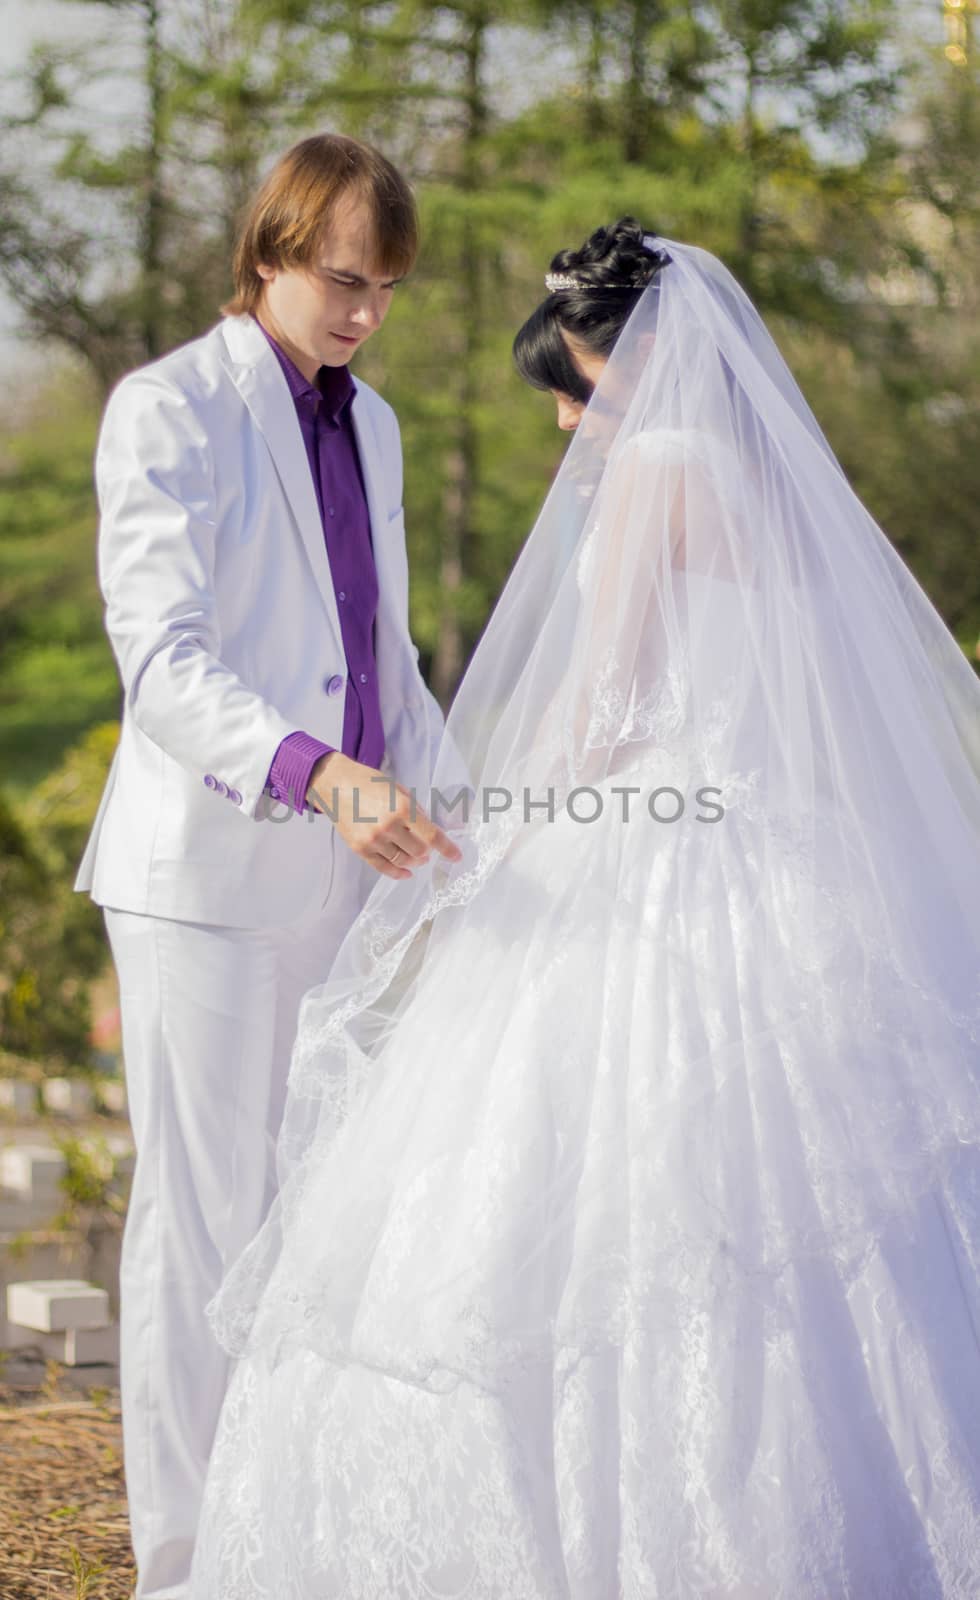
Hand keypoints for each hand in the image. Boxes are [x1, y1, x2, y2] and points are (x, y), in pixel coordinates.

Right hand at [306, 752, 462, 879]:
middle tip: (428, 851)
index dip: (448, 848)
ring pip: (402, 860)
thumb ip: (415, 810)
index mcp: (402, 808)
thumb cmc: (368, 782)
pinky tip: (406, 873)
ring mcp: (373, 840)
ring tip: (418, 859)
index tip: (457, 856)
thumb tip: (429, 830)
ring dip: (414, 862)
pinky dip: (397, 872)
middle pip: (419, 851)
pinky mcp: (360, 848)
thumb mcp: (398, 789)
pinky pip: (382, 867)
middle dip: (427, 852)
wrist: (334, 784)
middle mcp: (389, 826)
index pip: (432, 835)